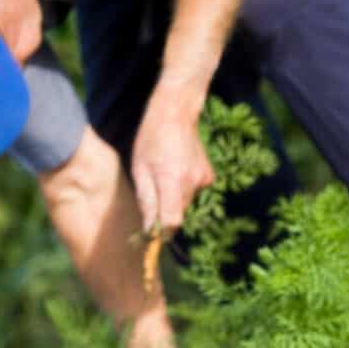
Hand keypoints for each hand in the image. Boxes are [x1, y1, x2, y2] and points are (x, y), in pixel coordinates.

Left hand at [131, 80, 214, 232]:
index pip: (171, 221)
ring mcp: (203, 179)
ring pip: (185, 204)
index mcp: (171, 180)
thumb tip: (148, 230)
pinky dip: (184, 188)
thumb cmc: (151, 139)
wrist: (176, 113)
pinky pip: (194, 193)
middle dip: (164, 212)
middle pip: (177, 214)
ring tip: (165, 175)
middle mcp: (191, 182)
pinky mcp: (209, 176)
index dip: (162, 232)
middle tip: (153, 193)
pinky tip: (178, 169)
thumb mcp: (139, 169)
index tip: (153, 234)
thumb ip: (146, 201)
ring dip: (174, 198)